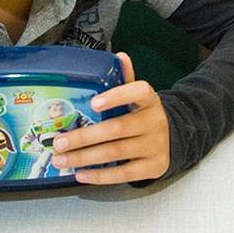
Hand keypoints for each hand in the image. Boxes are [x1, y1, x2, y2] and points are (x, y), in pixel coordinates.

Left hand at [49, 53, 170, 183]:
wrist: (174, 139)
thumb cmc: (145, 116)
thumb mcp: (139, 97)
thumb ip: (126, 79)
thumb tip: (120, 56)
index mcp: (149, 100)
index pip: (138, 92)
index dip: (117, 96)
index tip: (94, 102)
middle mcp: (154, 122)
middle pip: (117, 128)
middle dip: (84, 136)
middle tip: (59, 142)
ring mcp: (155, 146)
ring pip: (116, 152)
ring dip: (84, 157)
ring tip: (62, 159)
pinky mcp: (153, 167)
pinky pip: (124, 174)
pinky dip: (100, 175)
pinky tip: (81, 173)